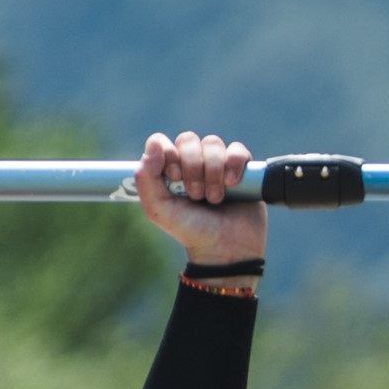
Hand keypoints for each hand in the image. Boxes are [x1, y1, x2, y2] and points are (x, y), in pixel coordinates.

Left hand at [133, 132, 266, 271]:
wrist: (225, 249)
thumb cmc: (190, 231)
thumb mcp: (158, 210)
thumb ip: (146, 179)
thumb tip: (155, 142)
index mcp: (169, 171)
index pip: (163, 143)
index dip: (168, 154)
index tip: (174, 177)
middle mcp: (192, 164)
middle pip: (188, 139)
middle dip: (192, 167)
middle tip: (195, 195)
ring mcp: (217, 164)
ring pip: (213, 143)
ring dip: (212, 172)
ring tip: (215, 199)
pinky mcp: (242, 168)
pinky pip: (238, 150)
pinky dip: (234, 165)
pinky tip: (232, 185)